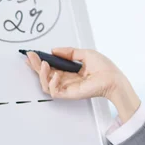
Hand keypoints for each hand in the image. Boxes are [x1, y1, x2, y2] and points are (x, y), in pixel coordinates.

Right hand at [26, 47, 140, 120]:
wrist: (113, 78)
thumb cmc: (104, 68)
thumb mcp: (85, 53)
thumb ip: (69, 52)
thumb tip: (54, 50)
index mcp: (70, 71)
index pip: (51, 67)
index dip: (40, 61)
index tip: (32, 54)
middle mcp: (67, 80)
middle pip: (45, 75)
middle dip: (36, 66)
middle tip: (31, 57)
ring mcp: (67, 88)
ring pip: (46, 84)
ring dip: (42, 74)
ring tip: (45, 64)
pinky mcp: (70, 94)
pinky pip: (54, 92)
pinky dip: (52, 84)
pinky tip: (56, 75)